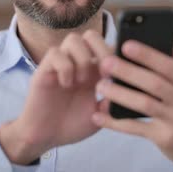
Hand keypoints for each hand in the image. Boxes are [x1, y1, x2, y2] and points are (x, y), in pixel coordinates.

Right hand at [0, 30, 111, 164]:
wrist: (45, 137)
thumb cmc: (71, 125)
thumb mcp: (99, 114)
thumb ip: (112, 100)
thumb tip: (128, 88)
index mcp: (94, 71)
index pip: (108, 47)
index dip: (117, 55)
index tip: (122, 74)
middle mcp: (77, 63)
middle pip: (91, 35)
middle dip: (102, 50)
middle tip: (104, 72)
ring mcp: (60, 64)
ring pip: (73, 39)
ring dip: (82, 58)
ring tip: (83, 81)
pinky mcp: (44, 69)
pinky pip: (55, 53)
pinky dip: (65, 67)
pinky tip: (66, 84)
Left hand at [92, 41, 172, 171]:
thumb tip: (163, 42)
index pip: (169, 65)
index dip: (147, 55)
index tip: (126, 45)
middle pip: (154, 83)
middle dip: (128, 72)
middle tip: (105, 63)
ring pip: (144, 104)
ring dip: (119, 95)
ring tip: (101, 86)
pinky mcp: (164, 138)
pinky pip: (135, 128)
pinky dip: (115, 123)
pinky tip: (98, 116)